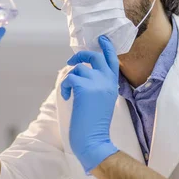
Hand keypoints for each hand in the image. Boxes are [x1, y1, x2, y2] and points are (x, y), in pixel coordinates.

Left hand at [61, 35, 119, 172]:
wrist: (94, 139)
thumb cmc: (95, 124)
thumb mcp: (104, 100)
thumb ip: (99, 85)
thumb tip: (83, 73)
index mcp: (112, 84)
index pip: (112, 60)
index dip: (107, 47)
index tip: (102, 38)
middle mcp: (106, 81)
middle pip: (94, 57)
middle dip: (81, 56)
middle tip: (72, 60)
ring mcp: (96, 83)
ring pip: (77, 70)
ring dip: (69, 79)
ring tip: (69, 93)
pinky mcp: (84, 87)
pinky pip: (69, 78)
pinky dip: (65, 87)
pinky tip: (67, 97)